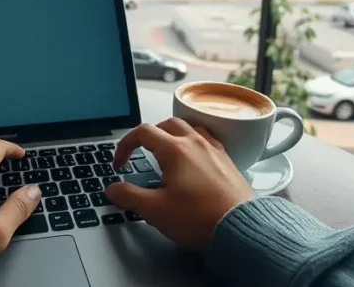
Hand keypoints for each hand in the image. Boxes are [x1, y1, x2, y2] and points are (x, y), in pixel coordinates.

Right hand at [105, 118, 254, 250]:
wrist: (240, 228)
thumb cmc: (199, 218)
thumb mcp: (155, 210)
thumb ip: (129, 196)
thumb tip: (113, 189)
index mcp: (175, 150)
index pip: (143, 132)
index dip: (125, 145)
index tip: (120, 163)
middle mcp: (195, 143)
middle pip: (168, 123)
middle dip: (150, 134)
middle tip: (142, 151)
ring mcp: (214, 150)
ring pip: (191, 128)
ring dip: (174, 134)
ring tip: (167, 150)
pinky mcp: (227, 161)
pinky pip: (208, 140)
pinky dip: (195, 143)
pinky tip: (194, 160)